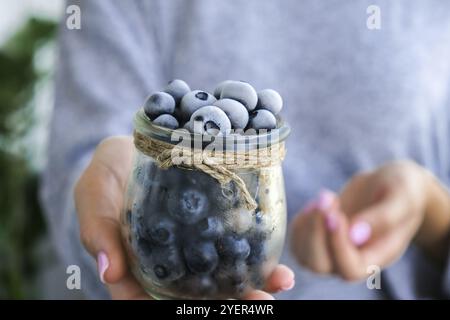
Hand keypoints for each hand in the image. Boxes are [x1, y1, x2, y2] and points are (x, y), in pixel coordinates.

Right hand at [75, 136, 293, 298]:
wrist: (132, 148)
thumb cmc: (107, 174)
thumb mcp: (94, 196)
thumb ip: (99, 230)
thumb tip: (109, 272)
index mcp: (134, 267)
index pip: (151, 299)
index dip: (176, 309)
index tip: (204, 310)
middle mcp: (167, 264)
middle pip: (196, 295)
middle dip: (228, 301)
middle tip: (259, 298)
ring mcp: (191, 247)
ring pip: (220, 276)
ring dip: (251, 284)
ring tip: (280, 281)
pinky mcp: (209, 227)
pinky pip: (232, 247)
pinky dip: (255, 257)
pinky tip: (276, 260)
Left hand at [291, 160, 429, 279]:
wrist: (393, 184)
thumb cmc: (403, 190)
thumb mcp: (401, 197)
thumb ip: (383, 217)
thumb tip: (355, 235)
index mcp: (377, 257)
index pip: (350, 268)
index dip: (337, 245)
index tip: (337, 213)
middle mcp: (353, 258)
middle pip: (319, 265)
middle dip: (315, 233)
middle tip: (327, 199)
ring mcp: (334, 249)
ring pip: (304, 255)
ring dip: (306, 226)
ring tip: (326, 197)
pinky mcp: (321, 236)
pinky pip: (298, 240)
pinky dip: (300, 222)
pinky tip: (317, 203)